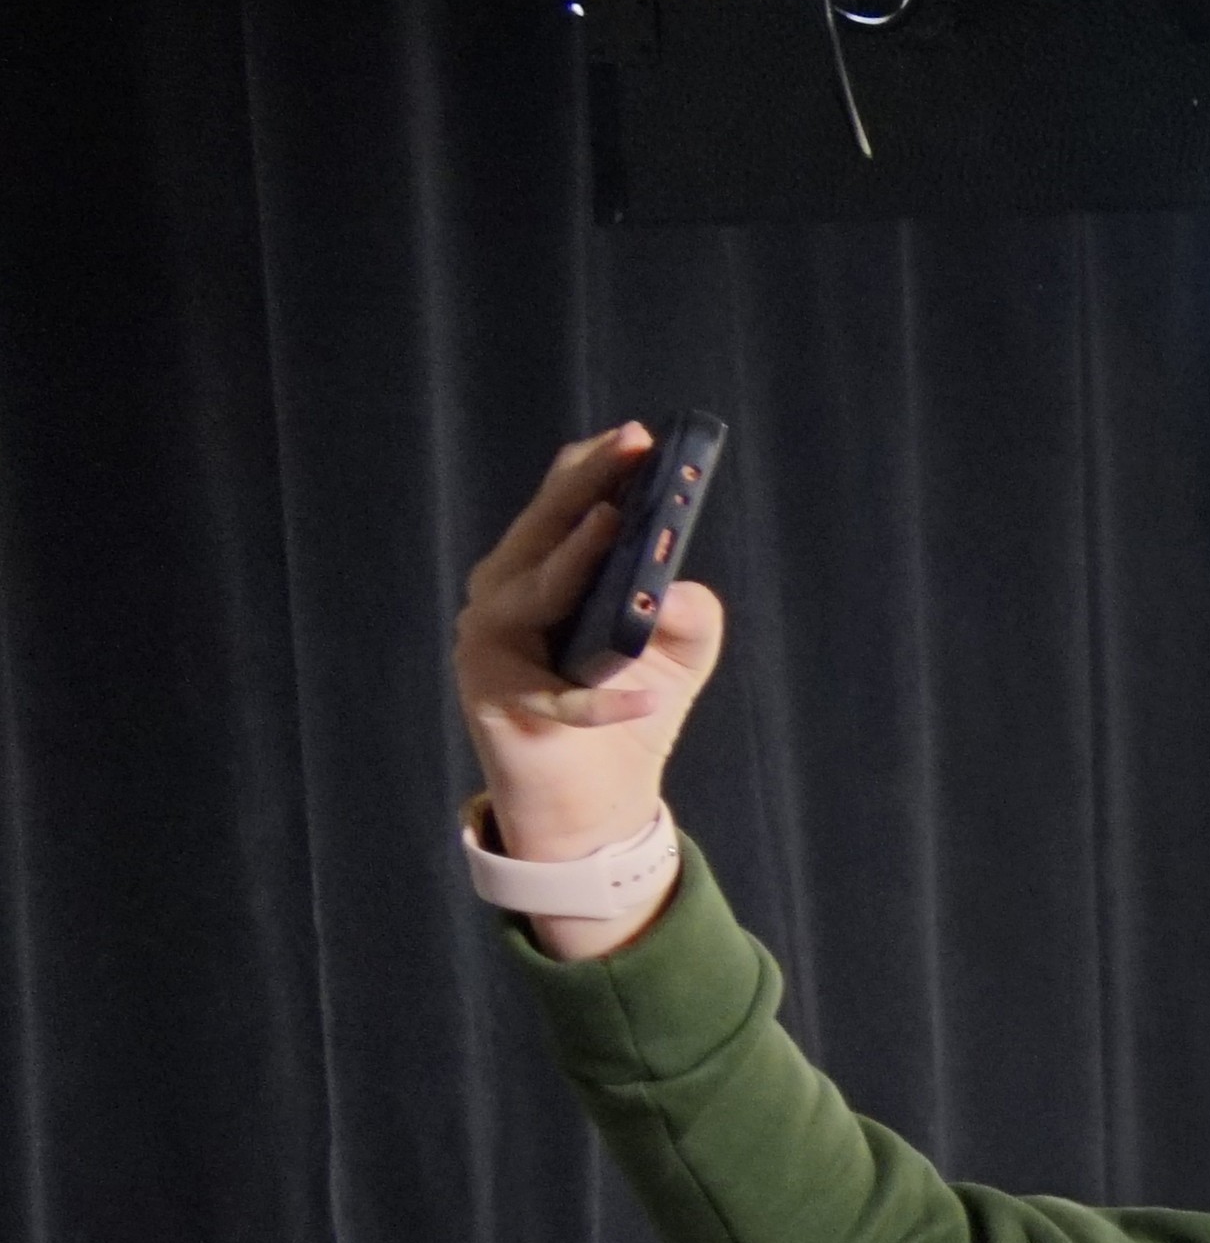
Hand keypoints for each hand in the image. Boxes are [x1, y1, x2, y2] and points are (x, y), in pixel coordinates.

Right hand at [457, 425, 729, 944]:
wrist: (595, 805)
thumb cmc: (627, 713)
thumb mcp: (674, 657)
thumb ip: (688, 617)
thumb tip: (678, 590)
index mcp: (538, 573)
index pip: (560, 508)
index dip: (594, 470)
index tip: (637, 437)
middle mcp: (501, 598)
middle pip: (541, 535)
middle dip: (585, 490)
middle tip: (627, 454)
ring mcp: (488, 648)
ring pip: (532, 596)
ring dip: (573, 563)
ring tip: (616, 530)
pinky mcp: (496, 704)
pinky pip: (556, 698)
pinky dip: (602, 703)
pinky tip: (648, 703)